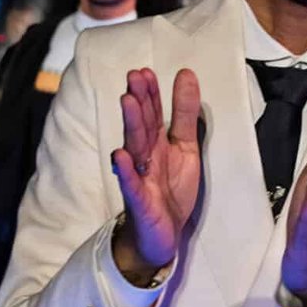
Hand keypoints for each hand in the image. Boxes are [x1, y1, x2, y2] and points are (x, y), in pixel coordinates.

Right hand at [111, 68, 201, 283]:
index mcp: (156, 143)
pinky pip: (131, 184)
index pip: (152, 113)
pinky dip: (126, 170)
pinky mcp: (140, 201)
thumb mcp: (186, 147)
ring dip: (131, 124)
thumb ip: (185, 114)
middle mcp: (144, 156)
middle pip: (141, 125)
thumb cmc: (170, 189)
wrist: (164, 235)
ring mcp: (140, 178)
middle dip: (138, 101)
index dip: (151, 93)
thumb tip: (186, 75)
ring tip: (128, 101)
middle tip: (134, 76)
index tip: (146, 71)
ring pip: (134, 147)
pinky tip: (120, 155)